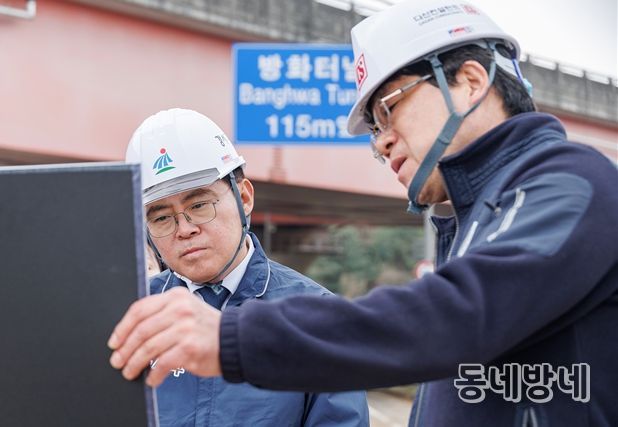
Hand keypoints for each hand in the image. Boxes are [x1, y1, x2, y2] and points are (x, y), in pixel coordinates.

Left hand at [107, 287, 221, 386]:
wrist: (235, 339)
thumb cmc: (206, 328)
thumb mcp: (186, 309)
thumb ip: (162, 314)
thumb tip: (130, 334)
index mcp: (175, 297)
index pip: (140, 309)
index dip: (122, 328)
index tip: (114, 342)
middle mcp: (180, 309)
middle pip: (141, 330)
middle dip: (125, 349)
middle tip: (118, 361)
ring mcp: (186, 328)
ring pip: (148, 348)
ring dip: (135, 363)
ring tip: (130, 372)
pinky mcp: (190, 348)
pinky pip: (162, 364)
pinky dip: (154, 374)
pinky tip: (152, 379)